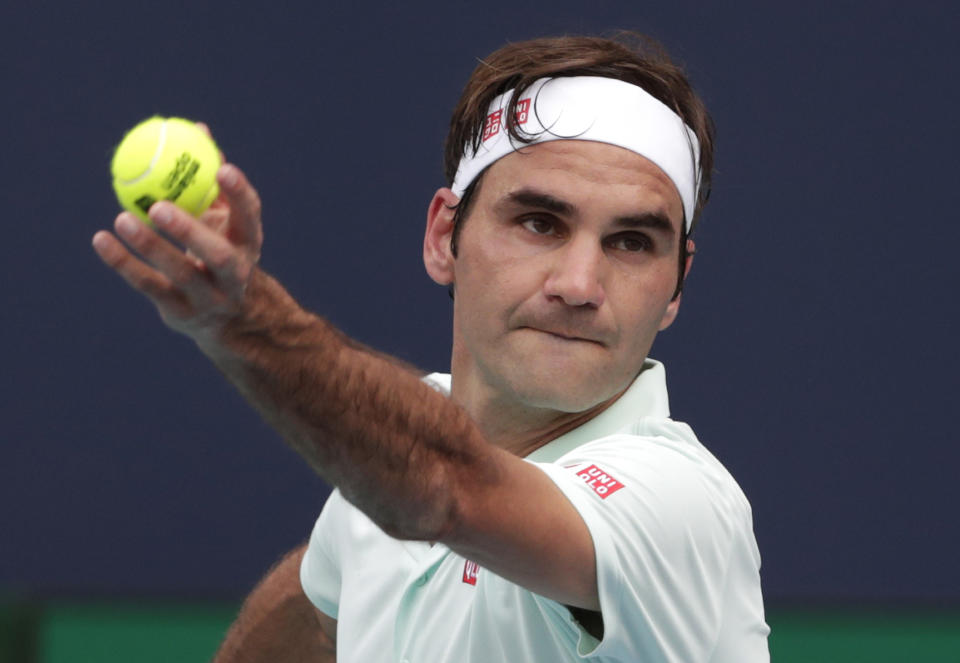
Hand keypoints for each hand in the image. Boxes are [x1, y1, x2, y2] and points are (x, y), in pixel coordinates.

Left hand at [92, 160, 263, 342]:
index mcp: (248, 244)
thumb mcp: (224, 219)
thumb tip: (199, 130)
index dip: (239, 194)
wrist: (228, 317)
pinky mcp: (181, 312)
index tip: (222, 168)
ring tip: (121, 219)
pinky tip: (101, 240)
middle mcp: (235, 275)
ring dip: (151, 247)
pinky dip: (123, 263)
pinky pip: (149, 285)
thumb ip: (212, 180)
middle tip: (158, 206)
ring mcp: (209, 298)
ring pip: (181, 274)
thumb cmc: (221, 250)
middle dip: (190, 231)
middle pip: (218, 255)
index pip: (250, 218)